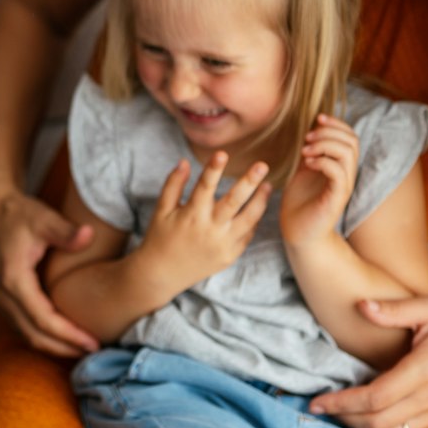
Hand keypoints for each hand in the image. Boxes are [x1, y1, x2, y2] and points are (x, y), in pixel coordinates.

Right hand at [0, 186, 98, 356]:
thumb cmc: (20, 214)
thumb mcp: (44, 218)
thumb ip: (67, 231)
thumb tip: (89, 235)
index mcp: (13, 279)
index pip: (43, 320)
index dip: (69, 335)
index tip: (93, 342)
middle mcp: (3, 294)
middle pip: (34, 335)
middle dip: (64, 348)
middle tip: (95, 351)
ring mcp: (1, 298)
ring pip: (26, 335)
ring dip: (54, 346)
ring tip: (83, 348)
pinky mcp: (4, 298)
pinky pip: (23, 327)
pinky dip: (44, 337)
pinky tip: (64, 337)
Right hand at [139, 153, 269, 287]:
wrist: (162, 274)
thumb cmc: (159, 238)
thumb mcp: (161, 210)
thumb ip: (173, 184)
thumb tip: (184, 161)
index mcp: (191, 215)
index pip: (205, 186)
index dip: (213, 169)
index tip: (222, 153)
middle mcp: (209, 229)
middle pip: (234, 202)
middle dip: (249, 182)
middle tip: (262, 166)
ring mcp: (222, 244)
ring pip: (248, 219)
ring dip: (260, 201)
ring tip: (268, 185)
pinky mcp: (229, 256)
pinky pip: (246, 235)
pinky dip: (252, 221)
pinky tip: (255, 208)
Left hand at [280, 115, 359, 246]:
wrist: (297, 233)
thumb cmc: (300, 203)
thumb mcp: (303, 171)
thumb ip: (310, 152)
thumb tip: (310, 130)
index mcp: (340, 166)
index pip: (350, 136)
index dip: (337, 123)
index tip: (317, 118)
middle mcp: (346, 175)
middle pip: (352, 141)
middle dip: (329, 132)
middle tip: (307, 138)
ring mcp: (343, 187)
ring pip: (347, 154)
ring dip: (324, 145)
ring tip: (305, 152)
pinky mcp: (336, 199)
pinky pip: (338, 173)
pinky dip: (323, 162)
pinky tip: (307, 164)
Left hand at [309, 295, 427, 427]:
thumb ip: (394, 309)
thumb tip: (361, 305)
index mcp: (426, 370)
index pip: (376, 397)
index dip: (342, 403)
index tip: (316, 400)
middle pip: (378, 422)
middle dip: (343, 418)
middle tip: (319, 408)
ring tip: (338, 413)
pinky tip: (364, 417)